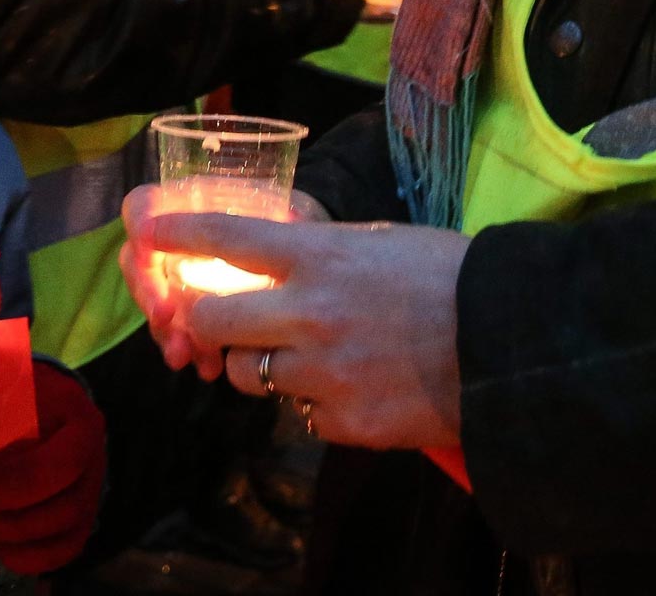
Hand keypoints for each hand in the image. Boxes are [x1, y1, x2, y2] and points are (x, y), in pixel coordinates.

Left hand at [0, 361, 105, 572]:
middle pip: (70, 506)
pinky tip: (5, 550)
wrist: (36, 398)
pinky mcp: (82, 514)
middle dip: (18, 518)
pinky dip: (36, 558)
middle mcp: (95, 456)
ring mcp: (92, 488)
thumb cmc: (12, 391)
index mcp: (78, 418)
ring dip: (22, 537)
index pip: (64, 463)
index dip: (23, 483)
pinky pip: (69, 548)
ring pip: (70, 531)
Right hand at [117, 186, 325, 373]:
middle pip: (136, 261)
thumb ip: (271, 220)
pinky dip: (190, 348)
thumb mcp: (290, 216)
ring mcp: (182, 280)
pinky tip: (210, 366)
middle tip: (165, 319)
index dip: (140, 224)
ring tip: (186, 356)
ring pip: (155, 303)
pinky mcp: (194, 314)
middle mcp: (176, 241)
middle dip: (148, 293)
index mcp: (191, 206)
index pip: (144, 206)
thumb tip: (270, 224)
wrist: (318, 272)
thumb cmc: (304, 229)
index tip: (147, 247)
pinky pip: (179, 332)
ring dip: (167, 331)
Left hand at [122, 202, 466, 454]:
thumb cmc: (451, 278)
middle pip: (210, 319)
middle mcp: (308, 313)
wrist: (512, 345)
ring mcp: (322, 373)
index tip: (143, 232)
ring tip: (299, 355)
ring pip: (248, 373)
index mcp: (318, 255)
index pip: (224, 237)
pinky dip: (313, 402)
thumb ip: (320, 250)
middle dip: (203, 320)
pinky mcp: (342, 423)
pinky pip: (300, 413)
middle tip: (216, 319)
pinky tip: (350, 386)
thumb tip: (278, 254)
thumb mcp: (379, 240)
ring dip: (259, 364)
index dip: (173, 234)